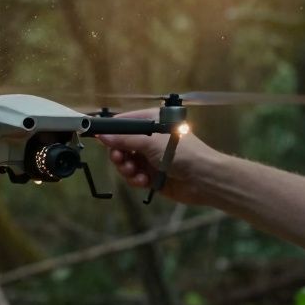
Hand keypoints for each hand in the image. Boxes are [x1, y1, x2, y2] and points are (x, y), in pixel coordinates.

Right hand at [93, 109, 218, 204]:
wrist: (204, 179)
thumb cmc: (182, 153)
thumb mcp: (150, 143)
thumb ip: (124, 139)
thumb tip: (101, 135)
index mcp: (152, 123)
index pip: (124, 123)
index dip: (112, 132)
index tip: (100, 140)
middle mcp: (150, 139)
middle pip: (122, 145)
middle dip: (120, 155)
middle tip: (121, 161)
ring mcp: (151, 158)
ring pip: (127, 163)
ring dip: (128, 169)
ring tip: (136, 173)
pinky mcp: (152, 176)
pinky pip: (135, 177)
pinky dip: (136, 179)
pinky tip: (144, 181)